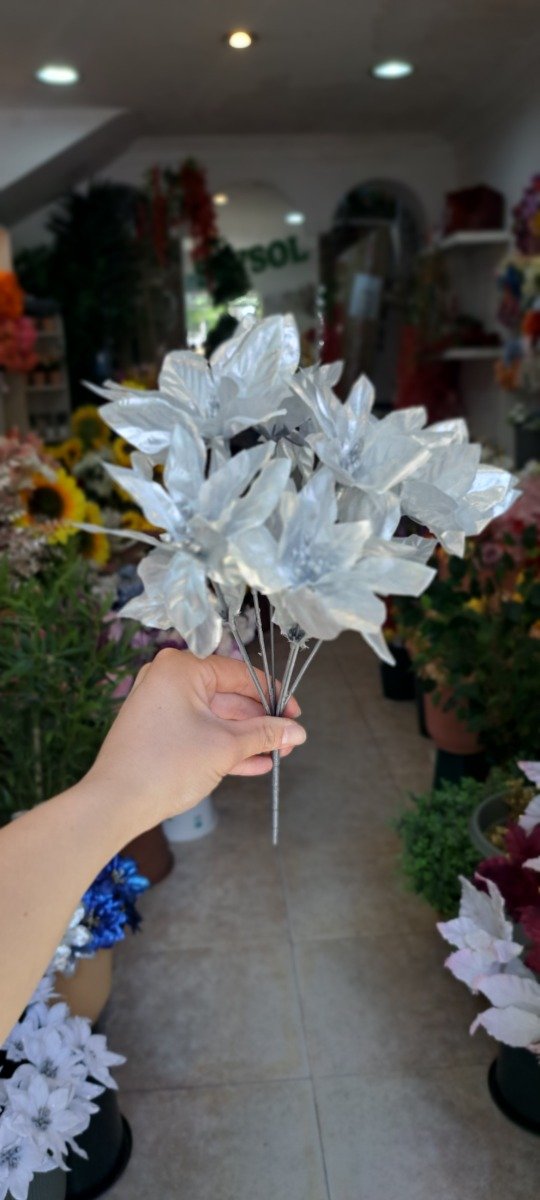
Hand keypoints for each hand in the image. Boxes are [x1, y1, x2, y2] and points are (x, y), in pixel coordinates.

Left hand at [85, 649, 305, 831]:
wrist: (116, 803)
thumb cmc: (167, 765)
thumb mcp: (225, 747)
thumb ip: (264, 734)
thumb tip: (296, 731)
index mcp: (182, 668)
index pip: (240, 673)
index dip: (272, 695)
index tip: (295, 715)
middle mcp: (168, 679)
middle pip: (228, 696)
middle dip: (259, 722)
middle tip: (288, 740)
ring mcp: (160, 706)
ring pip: (214, 718)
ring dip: (246, 738)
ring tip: (276, 754)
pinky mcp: (157, 731)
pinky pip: (198, 732)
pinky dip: (223, 746)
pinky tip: (254, 764)